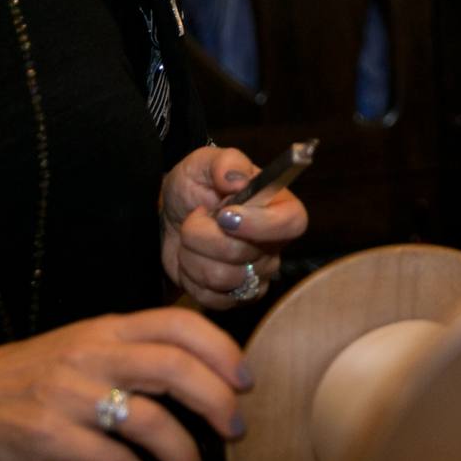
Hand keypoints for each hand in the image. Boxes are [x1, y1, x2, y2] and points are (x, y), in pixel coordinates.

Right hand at [0, 309, 249, 460]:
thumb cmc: (25, 377)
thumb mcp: (81, 346)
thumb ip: (133, 350)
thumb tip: (203, 369)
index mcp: (106, 329)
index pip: (179, 325)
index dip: (222, 350)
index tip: (246, 380)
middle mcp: (91, 356)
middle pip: (177, 368)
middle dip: (219, 402)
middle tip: (236, 430)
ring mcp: (69, 396)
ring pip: (150, 420)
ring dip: (184, 453)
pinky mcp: (47, 438)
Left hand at [160, 145, 307, 309]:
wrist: (168, 218)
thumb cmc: (194, 188)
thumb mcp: (204, 163)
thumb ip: (224, 163)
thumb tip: (236, 179)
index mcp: (279, 208)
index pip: (292, 223)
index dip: (259, 224)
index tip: (224, 214)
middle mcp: (274, 244)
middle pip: (243, 254)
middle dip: (204, 236)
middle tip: (194, 218)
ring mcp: (257, 275)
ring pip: (222, 277)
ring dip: (193, 256)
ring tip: (190, 240)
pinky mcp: (236, 297)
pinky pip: (212, 297)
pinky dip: (191, 278)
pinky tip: (193, 260)